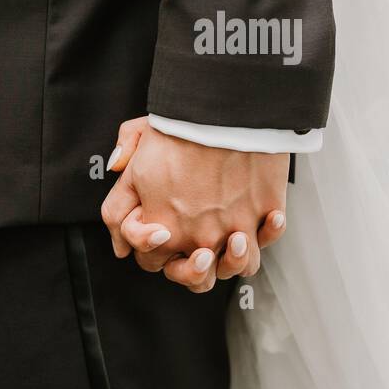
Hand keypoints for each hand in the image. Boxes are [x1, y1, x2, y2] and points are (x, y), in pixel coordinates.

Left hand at [100, 118, 288, 292]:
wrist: (223, 110)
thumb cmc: (179, 129)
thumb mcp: (132, 162)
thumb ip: (119, 200)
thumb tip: (120, 240)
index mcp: (162, 230)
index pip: (151, 261)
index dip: (151, 246)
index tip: (159, 226)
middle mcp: (199, 239)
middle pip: (195, 278)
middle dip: (191, 268)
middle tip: (196, 247)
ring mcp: (235, 230)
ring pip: (238, 267)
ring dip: (234, 258)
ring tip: (233, 236)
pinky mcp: (264, 213)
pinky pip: (270, 237)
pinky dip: (270, 229)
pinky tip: (264, 215)